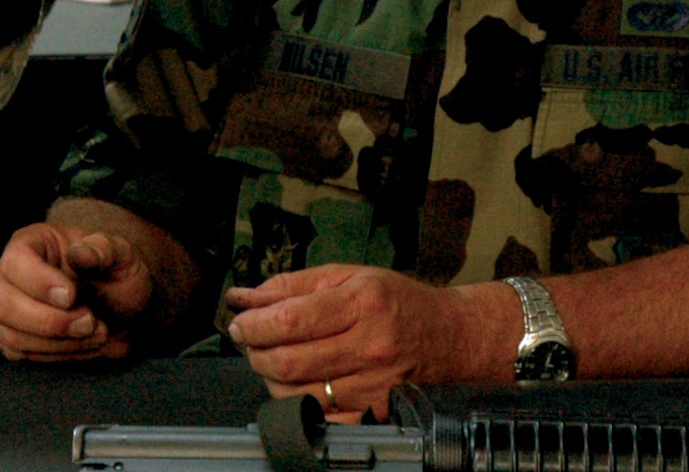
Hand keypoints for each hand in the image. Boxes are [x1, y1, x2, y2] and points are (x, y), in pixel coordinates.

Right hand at [0, 223, 153, 360]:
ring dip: (60, 343)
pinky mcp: (14, 338)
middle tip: (90, 321)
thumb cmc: (114, 269)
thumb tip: (79, 253)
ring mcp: (8, 309)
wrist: (119, 299)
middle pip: (4, 305)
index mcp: (31, 242)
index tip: (72, 296)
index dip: (39, 282)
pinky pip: (24, 355)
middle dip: (51, 322)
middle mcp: (9, 276)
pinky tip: (86, 344)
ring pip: (13, 337)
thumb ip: (103, 248)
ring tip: (98, 333)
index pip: (16, 261)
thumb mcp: (120, 252)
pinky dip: (60, 355)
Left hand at [224, 266, 513, 421]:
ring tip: (269, 358)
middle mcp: (368, 345)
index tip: (238, 320)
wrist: (449, 336)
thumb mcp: (348, 275)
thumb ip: (294, 285)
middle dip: (255, 351)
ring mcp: (372, 383)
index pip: (291, 319)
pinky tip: (295, 382)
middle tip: (247, 340)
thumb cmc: (396, 300)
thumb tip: (245, 295)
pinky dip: (297, 401)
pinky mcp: (374, 409)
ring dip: (271, 377)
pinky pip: (321, 414)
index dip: (254, 323)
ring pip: (300, 392)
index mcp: (361, 302)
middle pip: (290, 361)